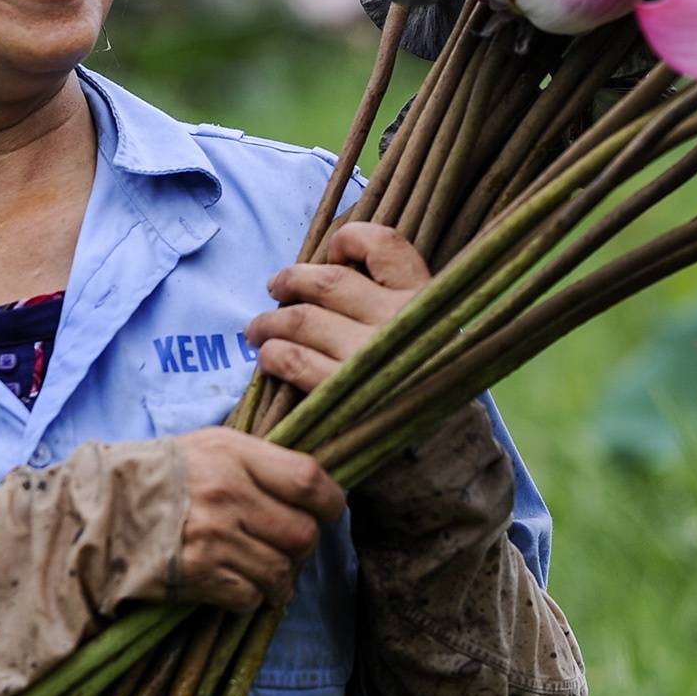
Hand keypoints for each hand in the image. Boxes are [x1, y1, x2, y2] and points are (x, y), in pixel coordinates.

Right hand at [173, 428, 345, 611]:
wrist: (103, 508)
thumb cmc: (165, 472)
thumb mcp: (214, 445)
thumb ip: (263, 460)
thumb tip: (315, 486)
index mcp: (235, 455)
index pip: (309, 480)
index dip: (332, 501)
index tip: (329, 510)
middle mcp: (227, 495)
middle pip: (302, 534)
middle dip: (304, 545)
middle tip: (291, 544)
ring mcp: (212, 538)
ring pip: (280, 571)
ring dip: (281, 577)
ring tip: (268, 568)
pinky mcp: (196, 574)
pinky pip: (249, 597)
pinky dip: (253, 596)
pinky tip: (241, 583)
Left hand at [248, 222, 431, 393]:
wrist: (438, 454)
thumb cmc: (418, 382)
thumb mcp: (422, 329)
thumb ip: (387, 295)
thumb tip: (327, 263)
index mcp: (424, 298)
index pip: (383, 242)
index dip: (348, 240)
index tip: (332, 255)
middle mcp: (399, 321)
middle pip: (327, 281)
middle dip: (290, 280)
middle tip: (275, 289)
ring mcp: (370, 357)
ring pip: (301, 319)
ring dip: (269, 321)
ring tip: (258, 330)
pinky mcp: (343, 394)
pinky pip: (293, 361)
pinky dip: (273, 354)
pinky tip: (268, 358)